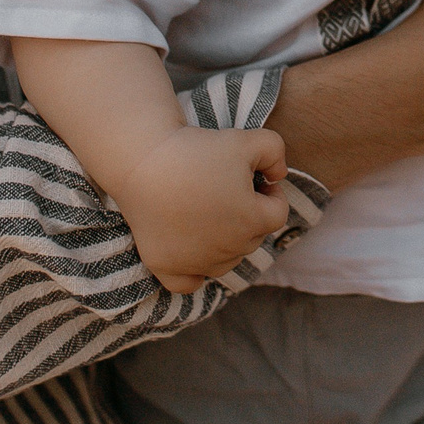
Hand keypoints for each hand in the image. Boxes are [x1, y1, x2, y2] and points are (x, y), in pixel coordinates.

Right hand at [119, 127, 290, 293]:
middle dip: (249, 216)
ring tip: (209, 212)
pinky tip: (194, 251)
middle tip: (227, 190)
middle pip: (252, 238)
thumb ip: (276, 152)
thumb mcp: (249, 139)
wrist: (144, 161)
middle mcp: (228, 250)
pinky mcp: (166, 266)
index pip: (278, 215)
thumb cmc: (198, 150)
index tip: (258, 180)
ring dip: (226, 242)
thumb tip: (279, 175)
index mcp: (251, 221)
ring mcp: (195, 262)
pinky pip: (189, 283)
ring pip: (226, 261)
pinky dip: (195, 272)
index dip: (272, 194)